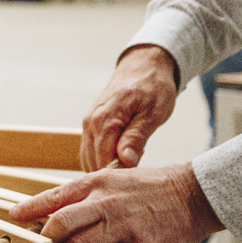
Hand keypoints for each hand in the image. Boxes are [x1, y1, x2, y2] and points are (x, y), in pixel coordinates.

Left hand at [10, 163, 223, 242]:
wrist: (195, 195)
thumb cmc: (152, 188)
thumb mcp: (116, 180)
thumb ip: (89, 195)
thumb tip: (58, 210)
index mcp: (98, 182)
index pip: (55, 195)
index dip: (31, 208)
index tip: (13, 217)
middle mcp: (106, 202)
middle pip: (61, 222)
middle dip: (42, 240)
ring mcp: (123, 226)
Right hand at [80, 44, 178, 169]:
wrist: (143, 66)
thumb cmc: (153, 87)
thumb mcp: (154, 112)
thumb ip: (137, 137)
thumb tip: (125, 161)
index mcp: (106, 119)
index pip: (104, 161)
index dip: (121, 174)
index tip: (139, 176)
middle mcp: (91, 122)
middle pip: (94, 163)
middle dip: (113, 172)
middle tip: (139, 168)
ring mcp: (87, 123)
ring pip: (89, 159)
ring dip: (107, 166)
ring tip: (132, 159)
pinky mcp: (89, 124)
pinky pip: (90, 151)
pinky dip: (103, 159)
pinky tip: (122, 155)